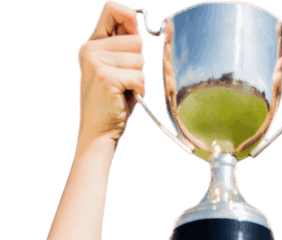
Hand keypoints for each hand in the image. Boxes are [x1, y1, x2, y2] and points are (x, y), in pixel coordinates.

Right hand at [77, 2, 145, 146]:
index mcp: (91, 44)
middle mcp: (90, 49)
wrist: (97, 134)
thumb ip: (123, 46)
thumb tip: (137, 25)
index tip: (134, 34)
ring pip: (139, 60)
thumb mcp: (116, 69)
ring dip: (138, 79)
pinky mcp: (105, 77)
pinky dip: (139, 91)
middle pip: (135, 39)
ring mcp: (96, 62)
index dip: (129, 17)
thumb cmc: (111, 104)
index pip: (112, 9)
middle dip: (138, 63)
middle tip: (124, 82)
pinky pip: (139, 77)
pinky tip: (125, 99)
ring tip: (123, 91)